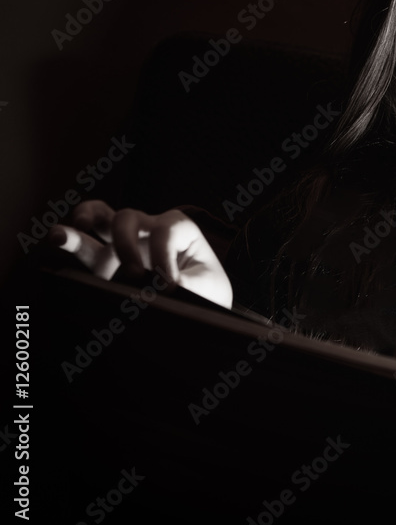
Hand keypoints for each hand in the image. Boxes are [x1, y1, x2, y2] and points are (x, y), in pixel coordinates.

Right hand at [49, 200, 233, 308]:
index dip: (164, 257)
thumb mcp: (210, 289)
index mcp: (179, 230)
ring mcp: (125, 243)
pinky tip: (56, 240)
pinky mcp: (107, 263)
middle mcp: (148, 229)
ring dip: (81, 224)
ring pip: (100, 219)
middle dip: (124, 241)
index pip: (164, 231)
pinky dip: (71, 242)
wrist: (201, 307)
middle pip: (127, 217)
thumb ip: (190, 285)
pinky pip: (86, 247)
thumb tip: (161, 289)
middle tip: (133, 273)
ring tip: (61, 234)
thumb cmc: (208, 292)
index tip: (169, 288)